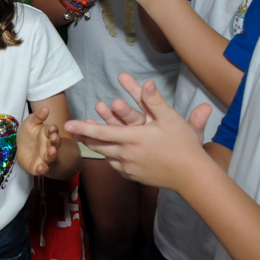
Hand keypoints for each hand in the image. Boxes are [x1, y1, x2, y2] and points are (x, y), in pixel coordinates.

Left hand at [16, 107, 59, 175]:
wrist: (20, 149)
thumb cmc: (27, 134)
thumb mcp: (29, 123)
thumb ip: (37, 116)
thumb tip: (46, 108)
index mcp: (47, 134)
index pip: (53, 131)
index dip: (53, 129)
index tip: (51, 128)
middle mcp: (48, 145)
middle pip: (55, 143)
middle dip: (55, 141)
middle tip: (54, 138)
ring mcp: (44, 156)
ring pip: (51, 156)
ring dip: (52, 154)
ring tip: (51, 151)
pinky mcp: (38, 166)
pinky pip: (42, 169)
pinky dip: (43, 169)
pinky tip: (42, 167)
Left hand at [65, 74, 211, 190]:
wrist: (192, 176)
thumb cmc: (184, 145)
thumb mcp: (171, 119)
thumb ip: (156, 101)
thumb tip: (148, 82)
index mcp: (133, 138)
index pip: (101, 132)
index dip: (83, 128)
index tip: (67, 124)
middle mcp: (127, 154)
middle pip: (99, 145)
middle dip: (85, 137)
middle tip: (73, 131)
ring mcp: (129, 168)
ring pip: (106, 156)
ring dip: (96, 147)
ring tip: (88, 140)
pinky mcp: (134, 177)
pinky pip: (116, 167)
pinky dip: (110, 159)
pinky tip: (110, 155)